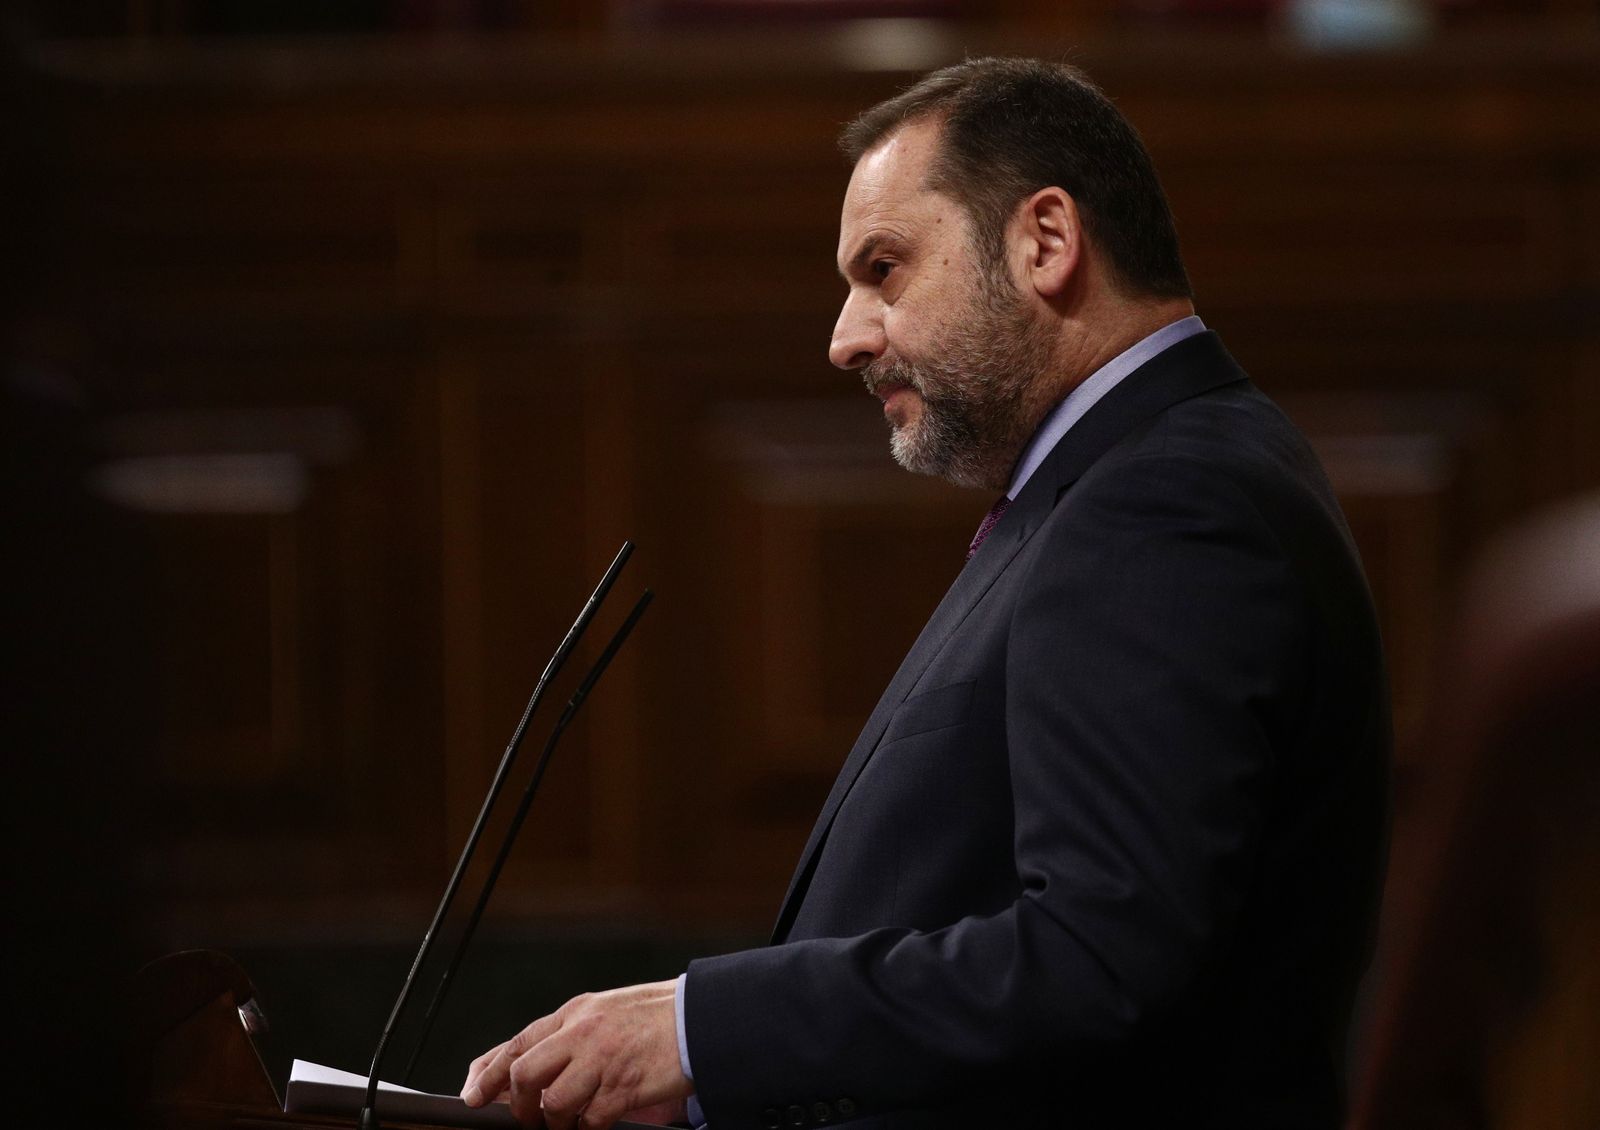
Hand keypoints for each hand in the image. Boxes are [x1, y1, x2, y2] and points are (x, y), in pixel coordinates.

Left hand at [461, 979, 692, 1129]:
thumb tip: (529, 1063)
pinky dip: (587, 1127)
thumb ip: (568, 1034)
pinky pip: (590, 1119)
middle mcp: (583, 1034)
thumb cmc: (655, 1017)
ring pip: (553, 1103)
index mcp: (575, 1012)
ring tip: (569, 1122)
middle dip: (517, 1104)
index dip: (487, 1072)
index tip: (472, 1094)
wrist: (700, 1019)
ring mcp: (602, 1061)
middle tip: (527, 1118)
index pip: (517, 1043)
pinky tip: (598, 1120)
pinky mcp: (624, 1088)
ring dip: (555, 1122)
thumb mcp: (604, 1012)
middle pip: (524, 1074)